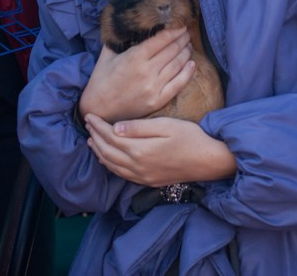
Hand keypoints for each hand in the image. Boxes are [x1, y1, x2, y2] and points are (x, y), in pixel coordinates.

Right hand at [79, 27, 194, 122]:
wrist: (98, 110)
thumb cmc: (101, 80)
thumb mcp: (106, 55)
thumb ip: (119, 39)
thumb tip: (131, 24)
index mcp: (134, 57)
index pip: (162, 39)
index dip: (175, 30)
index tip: (181, 24)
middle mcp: (146, 72)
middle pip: (172, 50)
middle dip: (182, 39)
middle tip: (187, 32)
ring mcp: (153, 88)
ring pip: (177, 64)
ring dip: (186, 52)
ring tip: (188, 45)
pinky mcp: (158, 101)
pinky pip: (178, 84)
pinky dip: (188, 72)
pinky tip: (192, 63)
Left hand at [84, 114, 236, 186]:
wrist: (208, 161)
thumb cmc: (190, 137)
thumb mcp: (166, 126)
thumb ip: (139, 128)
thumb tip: (115, 128)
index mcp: (140, 150)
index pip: (110, 137)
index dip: (98, 126)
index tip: (90, 115)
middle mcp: (137, 166)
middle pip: (107, 152)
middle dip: (94, 137)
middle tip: (88, 124)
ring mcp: (142, 176)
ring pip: (111, 165)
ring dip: (98, 152)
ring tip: (91, 140)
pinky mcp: (147, 181)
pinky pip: (121, 174)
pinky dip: (109, 165)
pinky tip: (107, 158)